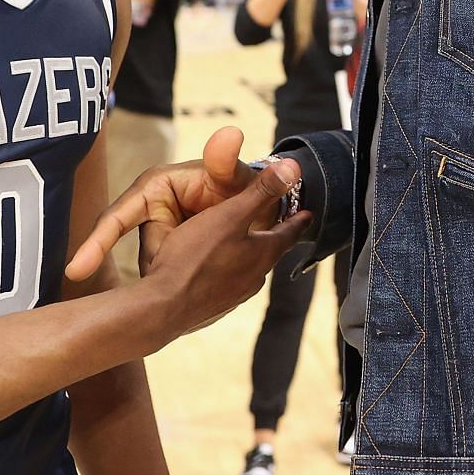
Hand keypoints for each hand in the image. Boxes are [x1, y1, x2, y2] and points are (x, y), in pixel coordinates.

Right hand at [68, 126, 293, 280]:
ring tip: (218, 253)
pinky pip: (169, 278)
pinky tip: (208, 272)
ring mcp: (157, 238)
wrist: (253, 210)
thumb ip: (226, 162)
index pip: (117, 217)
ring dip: (185, 270)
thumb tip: (231, 133)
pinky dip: (185, 281)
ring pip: (158, 270)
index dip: (97, 243)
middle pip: (146, 253)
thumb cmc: (237, 186)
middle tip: (210, 251)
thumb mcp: (233, 176)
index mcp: (153, 189)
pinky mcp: (167, 259)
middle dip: (173, 260)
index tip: (75, 272)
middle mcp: (147, 213)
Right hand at [136, 158, 309, 334]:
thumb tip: (293, 169)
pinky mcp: (214, 305)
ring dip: (250, 254)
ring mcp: (234, 294)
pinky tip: (214, 267)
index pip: (289, 233)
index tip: (308, 214)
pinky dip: (228, 268)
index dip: (299, 220)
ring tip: (246, 245)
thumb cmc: (195, 256)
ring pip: (249, 268)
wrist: (164, 305)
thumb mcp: (230, 214)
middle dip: (273, 237)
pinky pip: (228, 281)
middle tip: (278, 226)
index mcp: (263, 253)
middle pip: (270, 251)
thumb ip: (261, 192)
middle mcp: (254, 277)